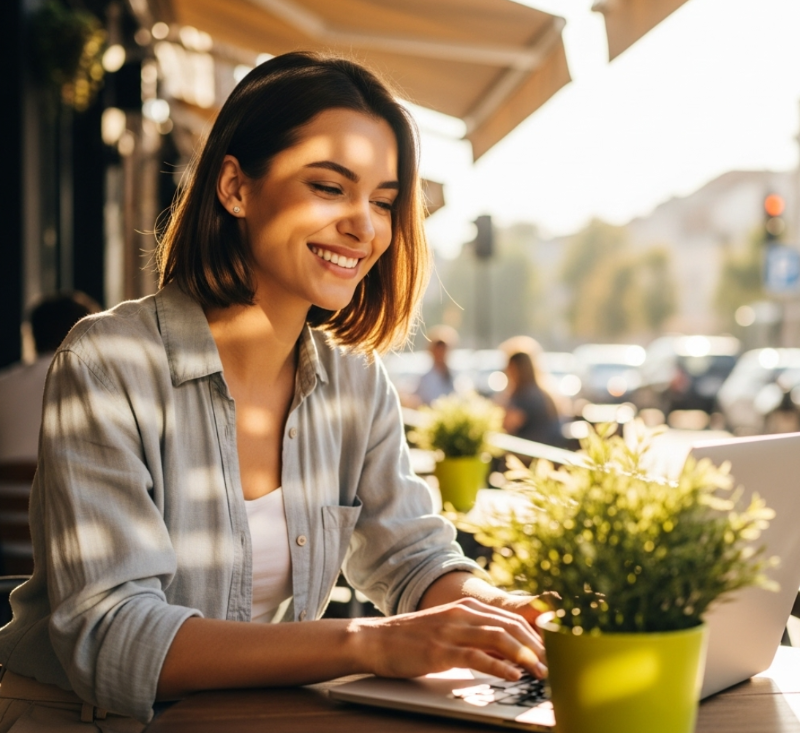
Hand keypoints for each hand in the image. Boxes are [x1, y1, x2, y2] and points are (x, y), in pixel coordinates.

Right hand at [350, 598, 546, 681]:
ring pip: (498, 638)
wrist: (377, 640)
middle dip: (536, 646)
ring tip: (541, 672)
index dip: (535, 634)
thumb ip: (477, 639)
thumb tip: (509, 655)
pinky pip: (476, 657)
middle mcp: (462, 614)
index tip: (552, 650)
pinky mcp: (440, 651)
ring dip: (525, 655)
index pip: (510, 617)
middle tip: (554, 665)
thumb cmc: (413, 639)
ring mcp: (451, 631)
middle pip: (510, 626)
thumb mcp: (449, 632)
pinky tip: (512, 675)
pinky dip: (498, 666)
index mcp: (466, 606)